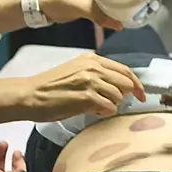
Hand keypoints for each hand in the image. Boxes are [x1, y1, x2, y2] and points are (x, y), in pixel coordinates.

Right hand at [21, 52, 145, 120]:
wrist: (30, 95)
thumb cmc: (52, 87)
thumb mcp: (77, 71)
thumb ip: (98, 75)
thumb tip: (120, 88)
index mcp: (92, 59)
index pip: (125, 70)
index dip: (136, 84)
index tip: (141, 95)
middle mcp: (93, 67)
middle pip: (126, 83)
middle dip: (125, 96)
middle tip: (114, 104)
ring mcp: (90, 81)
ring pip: (119, 96)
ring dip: (112, 105)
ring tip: (97, 107)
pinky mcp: (86, 97)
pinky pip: (109, 107)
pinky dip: (105, 112)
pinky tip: (94, 111)